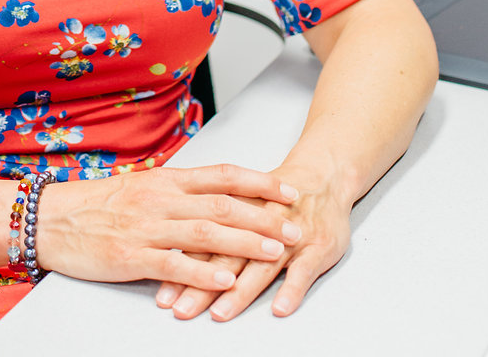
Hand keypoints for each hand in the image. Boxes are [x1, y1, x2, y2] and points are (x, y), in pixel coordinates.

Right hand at [36, 163, 299, 295]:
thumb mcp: (142, 188)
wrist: (51, 219)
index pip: (222, 175)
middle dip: (264, 215)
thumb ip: (177, 193)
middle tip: (295, 225)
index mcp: (166, 180)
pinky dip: (203, 272)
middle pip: (222, 205)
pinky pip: (174, 264)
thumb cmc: (97, 205)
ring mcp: (148, 227)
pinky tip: (225, 281)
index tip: (288, 190)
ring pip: (205, 232)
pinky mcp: (132, 255)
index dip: (258, 183)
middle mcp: (162, 199)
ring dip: (244, 242)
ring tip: (274, 250)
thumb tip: (215, 196)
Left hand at [153, 164, 350, 320]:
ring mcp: (289, 236)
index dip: (182, 267)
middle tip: (181, 308)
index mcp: (236, 209)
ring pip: (260, 265)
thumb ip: (211, 222)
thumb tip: (172, 243)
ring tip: (220, 312)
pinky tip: (280, 308)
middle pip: (226, 256)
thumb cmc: (276, 195)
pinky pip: (304, 271)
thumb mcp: (242, 199)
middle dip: (201, 285)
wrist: (324, 175)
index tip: (163, 293)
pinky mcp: (318, 247)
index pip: (202, 242)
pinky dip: (292, 289)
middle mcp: (259, 222)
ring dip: (239, 291)